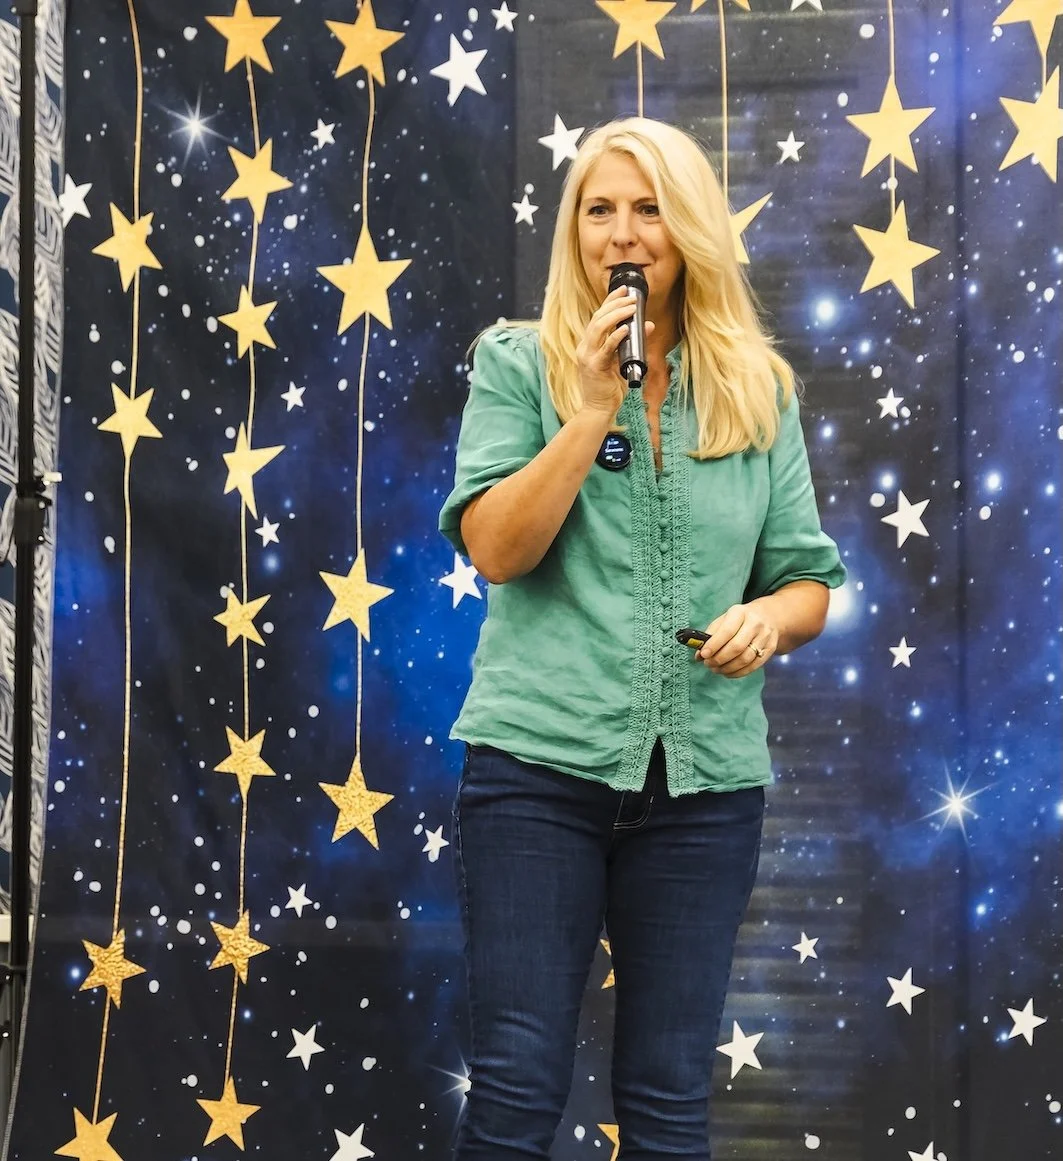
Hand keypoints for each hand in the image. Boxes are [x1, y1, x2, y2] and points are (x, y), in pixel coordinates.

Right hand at [575, 287, 654, 417]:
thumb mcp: (623, 362)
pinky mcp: (594, 367)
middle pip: (598, 318)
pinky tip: (626, 328)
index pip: (598, 316)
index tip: (624, 289)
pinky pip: (605, 348)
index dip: (610, 301)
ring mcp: (588, 357)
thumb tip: (648, 325)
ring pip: (598, 328)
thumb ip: (632, 344)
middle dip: (615, 304)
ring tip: (631, 307)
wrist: (598, 410)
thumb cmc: (609, 388)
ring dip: (616, 315)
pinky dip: (616, 336)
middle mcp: (585, 347)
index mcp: (589, 345)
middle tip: (632, 297)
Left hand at [696, 602, 778, 677]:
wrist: (769, 616)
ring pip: (745, 659)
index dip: (714, 645)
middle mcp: (755, 624)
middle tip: (708, 664)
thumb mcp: (724, 620)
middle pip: (737, 647)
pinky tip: (728, 672)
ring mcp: (765, 637)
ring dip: (728, 668)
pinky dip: (738, 673)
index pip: (727, 631)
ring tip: (716, 669)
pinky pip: (753, 666)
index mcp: (740, 613)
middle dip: (719, 659)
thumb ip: (711, 636)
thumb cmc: (740, 619)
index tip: (703, 655)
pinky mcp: (770, 649)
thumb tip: (699, 656)